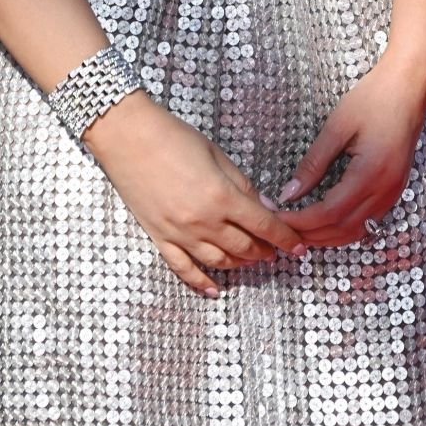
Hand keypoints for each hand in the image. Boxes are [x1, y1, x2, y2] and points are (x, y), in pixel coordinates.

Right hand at [85, 91, 306, 296]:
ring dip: (241, 264)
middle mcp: (203, 221)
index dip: (285, 238)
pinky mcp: (159, 238)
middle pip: (245, 247)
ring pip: (219, 262)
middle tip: (274, 250)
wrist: (127, 136)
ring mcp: (180, 234)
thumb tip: (265, 208)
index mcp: (222, 196)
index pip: (264, 226)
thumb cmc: (173, 136)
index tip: (298, 247)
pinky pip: (184, 269)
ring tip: (251, 260)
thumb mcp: (216, 153)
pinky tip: (215, 289)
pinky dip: (202, 283)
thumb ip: (242, 184)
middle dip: (265, 250)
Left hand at [275, 53, 425, 247]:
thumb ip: (313, 162)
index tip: (278, 217)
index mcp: (370, 173)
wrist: (409, 88)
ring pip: (357, 231)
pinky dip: (344, 229)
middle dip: (311, 234)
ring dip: (327, 237)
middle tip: (283, 229)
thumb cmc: (373, 99)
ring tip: (300, 230)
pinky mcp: (394, 190)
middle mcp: (385, 191)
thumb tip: (289, 192)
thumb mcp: (337, 126)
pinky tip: (326, 223)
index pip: (330, 213)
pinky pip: (368, 222)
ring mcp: (393, 193)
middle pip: (343, 229)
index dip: (302, 221)